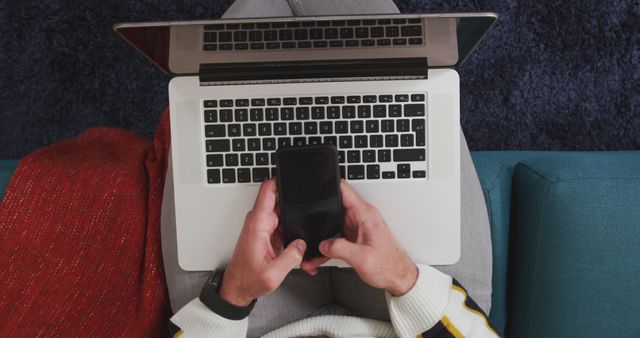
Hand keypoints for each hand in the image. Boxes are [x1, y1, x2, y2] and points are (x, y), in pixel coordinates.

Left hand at [219, 179, 306, 305]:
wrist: (238, 288)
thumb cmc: (248, 280)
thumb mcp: (273, 274)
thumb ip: (291, 257)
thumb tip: (302, 244)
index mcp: (258, 224)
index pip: (268, 190)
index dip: (281, 180)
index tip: (294, 179)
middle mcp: (259, 222)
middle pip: (280, 201)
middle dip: (294, 205)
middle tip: (308, 216)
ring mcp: (262, 226)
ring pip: (283, 214)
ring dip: (293, 221)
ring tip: (300, 238)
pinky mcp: (266, 233)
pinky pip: (282, 224)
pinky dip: (290, 232)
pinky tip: (294, 245)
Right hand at [300, 180, 417, 296]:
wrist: (398, 277)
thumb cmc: (389, 266)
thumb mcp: (361, 258)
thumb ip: (339, 248)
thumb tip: (323, 244)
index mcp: (366, 215)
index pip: (345, 189)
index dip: (329, 185)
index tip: (316, 189)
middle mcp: (362, 218)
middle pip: (334, 206)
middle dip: (319, 215)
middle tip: (308, 227)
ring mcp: (357, 227)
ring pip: (332, 223)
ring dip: (322, 235)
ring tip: (312, 249)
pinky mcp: (355, 237)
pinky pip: (336, 236)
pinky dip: (327, 245)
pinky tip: (320, 256)